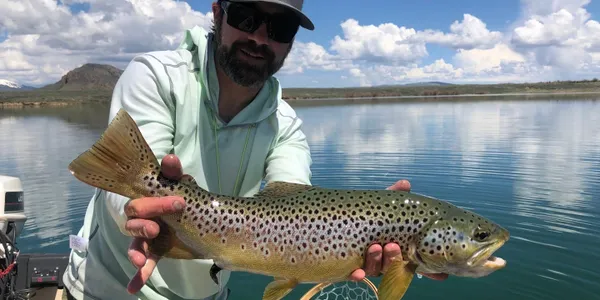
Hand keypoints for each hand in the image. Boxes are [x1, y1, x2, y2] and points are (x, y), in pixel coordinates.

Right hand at [124, 154, 185, 293]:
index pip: (141, 199)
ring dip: (136, 252)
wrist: (206, 223)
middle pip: (134, 220)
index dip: (155, 203)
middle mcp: (146, 216)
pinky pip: (145, 264)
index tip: (179, 202)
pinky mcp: (156, 251)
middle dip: (145, 223)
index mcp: (150, 200)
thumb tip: (169, 158)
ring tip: (140, 260)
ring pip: (136, 243)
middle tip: (160, 227)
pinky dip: (138, 276)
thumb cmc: (190, 200)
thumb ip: (175, 175)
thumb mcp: (185, 188)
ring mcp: (150, 236)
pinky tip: (133, 287)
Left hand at [347, 179, 448, 281]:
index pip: (410, 258)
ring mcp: (366, 264)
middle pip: (392, 264)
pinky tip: (356, 272)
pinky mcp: (349, 269)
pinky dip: (356, 275)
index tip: (434, 271)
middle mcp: (382, 259)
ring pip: (374, 269)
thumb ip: (392, 196)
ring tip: (374, 248)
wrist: (333, 223)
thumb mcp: (378, 205)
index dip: (424, 268)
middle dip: (394, 257)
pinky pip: (353, 275)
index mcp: (393, 246)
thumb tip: (405, 183)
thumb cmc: (363, 215)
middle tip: (392, 246)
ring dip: (376, 261)